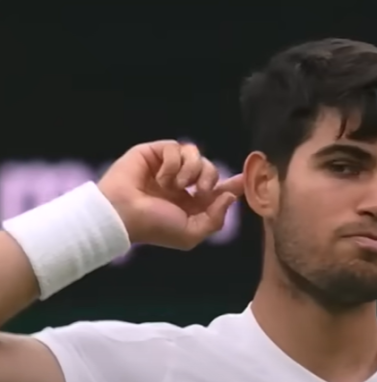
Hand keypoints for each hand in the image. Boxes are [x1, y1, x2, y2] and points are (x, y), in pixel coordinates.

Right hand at [97, 140, 242, 248]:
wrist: (123, 214)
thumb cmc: (155, 227)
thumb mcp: (190, 233)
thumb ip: (215, 219)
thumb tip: (230, 196)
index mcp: (191, 202)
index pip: (218, 188)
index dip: (233, 183)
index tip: (247, 177)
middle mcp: (182, 183)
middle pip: (211, 168)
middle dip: (210, 178)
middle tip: (198, 191)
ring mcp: (169, 166)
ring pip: (196, 154)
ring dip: (191, 170)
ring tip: (176, 185)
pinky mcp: (155, 152)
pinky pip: (177, 148)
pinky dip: (172, 164)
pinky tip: (160, 177)